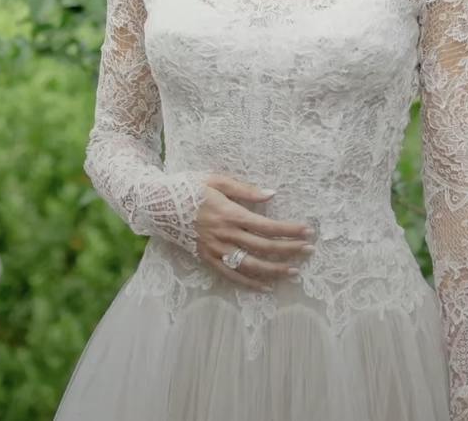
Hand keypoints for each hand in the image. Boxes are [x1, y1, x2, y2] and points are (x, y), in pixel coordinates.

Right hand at [193, 171, 313, 288]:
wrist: (158, 204)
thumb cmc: (188, 187)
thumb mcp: (216, 180)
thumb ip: (245, 189)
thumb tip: (272, 194)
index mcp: (229, 213)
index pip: (267, 226)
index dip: (289, 230)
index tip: (307, 231)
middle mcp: (225, 235)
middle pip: (263, 247)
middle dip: (289, 249)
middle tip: (310, 251)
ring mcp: (215, 250)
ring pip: (250, 265)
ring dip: (274, 270)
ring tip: (295, 271)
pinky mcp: (207, 259)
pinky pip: (231, 276)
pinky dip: (249, 283)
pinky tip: (266, 287)